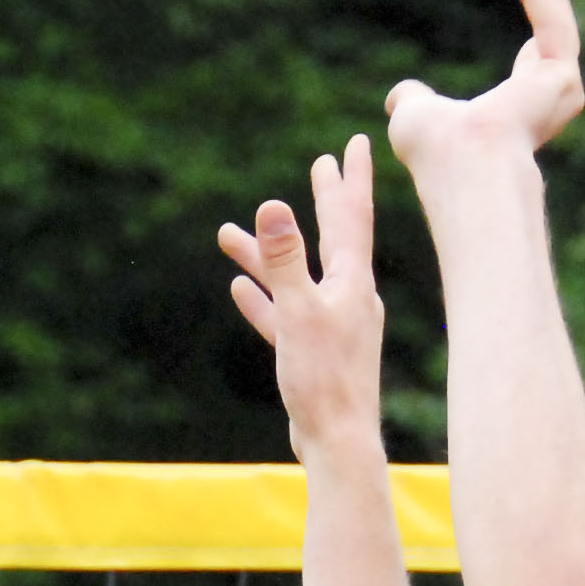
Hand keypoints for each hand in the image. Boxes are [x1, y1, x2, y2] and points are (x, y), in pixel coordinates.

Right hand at [217, 134, 387, 462]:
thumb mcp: (298, 312)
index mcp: (352, 283)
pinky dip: (265, 299)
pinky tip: (240, 289)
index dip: (351, 178)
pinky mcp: (314, 354)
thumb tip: (273, 205)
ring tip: (227, 233)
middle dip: (324, 201)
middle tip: (324, 165)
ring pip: (296, 277)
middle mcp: (349, 299)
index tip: (358, 141)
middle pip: (333, 238)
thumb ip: (284, 259)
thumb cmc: (324, 381)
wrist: (337, 444)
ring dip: (267, 255)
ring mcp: (332, 326)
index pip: (353, 217)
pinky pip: (285, 315)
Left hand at [385, 0, 583, 176]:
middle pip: (555, 36)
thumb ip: (414, 99)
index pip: (535, 62)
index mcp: (519, 115)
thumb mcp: (416, 116)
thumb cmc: (435, 152)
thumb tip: (397, 97)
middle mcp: (548, 106)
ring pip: (557, 24)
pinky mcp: (563, 76)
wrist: (458, 163)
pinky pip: (552, 21)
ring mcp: (560, 93)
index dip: (532, 29)